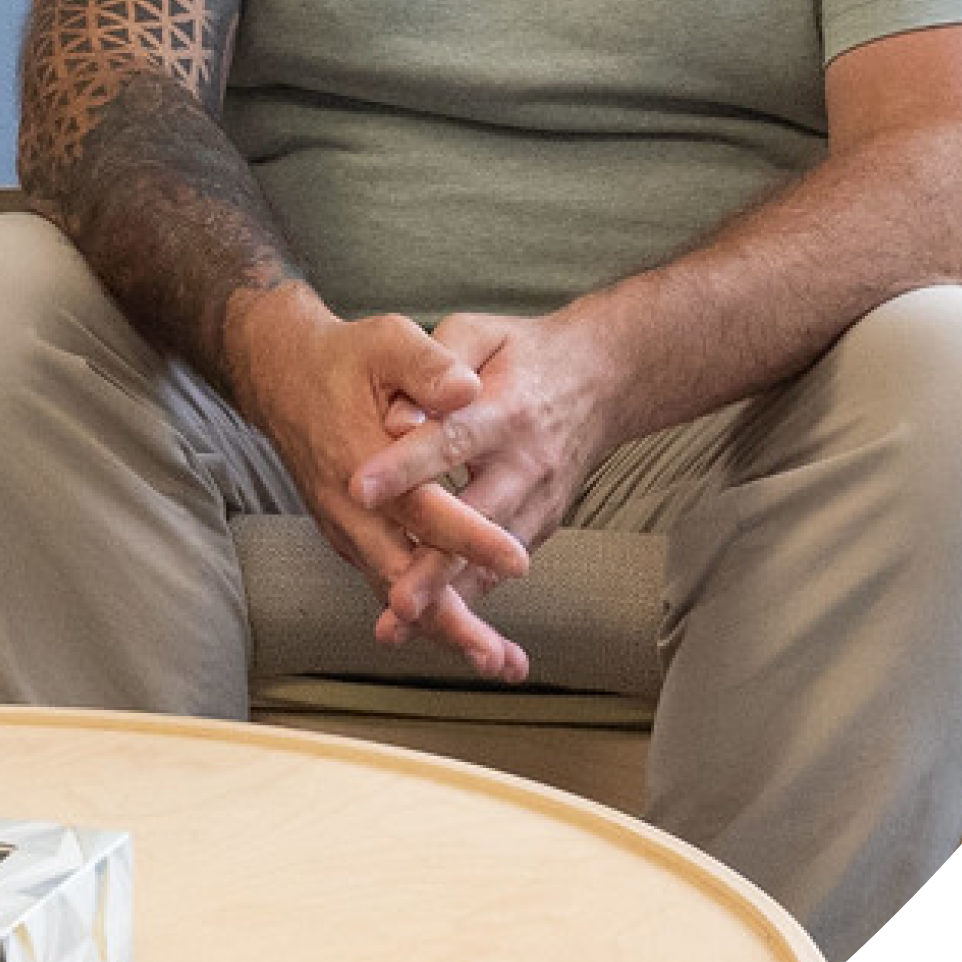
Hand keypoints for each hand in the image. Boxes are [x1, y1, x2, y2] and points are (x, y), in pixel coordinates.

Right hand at [224, 288, 535, 678]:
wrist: (282, 374)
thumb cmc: (344, 358)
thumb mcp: (386, 341)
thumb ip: (427, 365)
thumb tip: (468, 389)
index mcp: (360, 459)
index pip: (422, 508)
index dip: (469, 536)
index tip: (516, 559)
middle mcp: (349, 507)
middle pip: (402, 575)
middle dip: (453, 619)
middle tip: (498, 656)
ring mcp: (345, 528)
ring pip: (393, 590)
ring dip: (444, 629)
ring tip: (496, 661)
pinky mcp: (350, 537)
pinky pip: (387, 582)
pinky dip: (426, 615)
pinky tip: (465, 634)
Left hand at [346, 306, 613, 659]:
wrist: (602, 379)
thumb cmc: (521, 352)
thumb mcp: (479, 332)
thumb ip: (436, 363)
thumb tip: (397, 416)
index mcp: (505, 410)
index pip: (448, 439)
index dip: (405, 465)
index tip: (359, 487)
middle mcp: (526, 464)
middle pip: (475, 520)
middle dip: (434, 564)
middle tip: (395, 601)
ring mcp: (540, 501)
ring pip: (490, 560)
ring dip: (449, 598)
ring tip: (401, 628)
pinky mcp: (542, 525)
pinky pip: (500, 569)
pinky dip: (468, 600)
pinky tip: (432, 629)